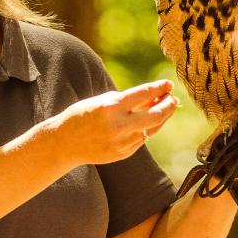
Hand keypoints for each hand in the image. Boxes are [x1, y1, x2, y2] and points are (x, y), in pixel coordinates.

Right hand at [47, 80, 178, 166]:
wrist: (64, 143)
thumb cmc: (83, 116)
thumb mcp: (103, 101)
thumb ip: (127, 100)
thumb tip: (153, 97)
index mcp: (112, 107)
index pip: (145, 94)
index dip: (160, 88)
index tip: (168, 84)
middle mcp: (119, 126)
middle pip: (156, 115)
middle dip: (168, 105)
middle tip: (172, 99)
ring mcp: (122, 142)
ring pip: (152, 129)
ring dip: (161, 118)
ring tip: (165, 109)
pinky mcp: (122, 154)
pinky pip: (142, 140)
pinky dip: (147, 129)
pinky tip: (147, 122)